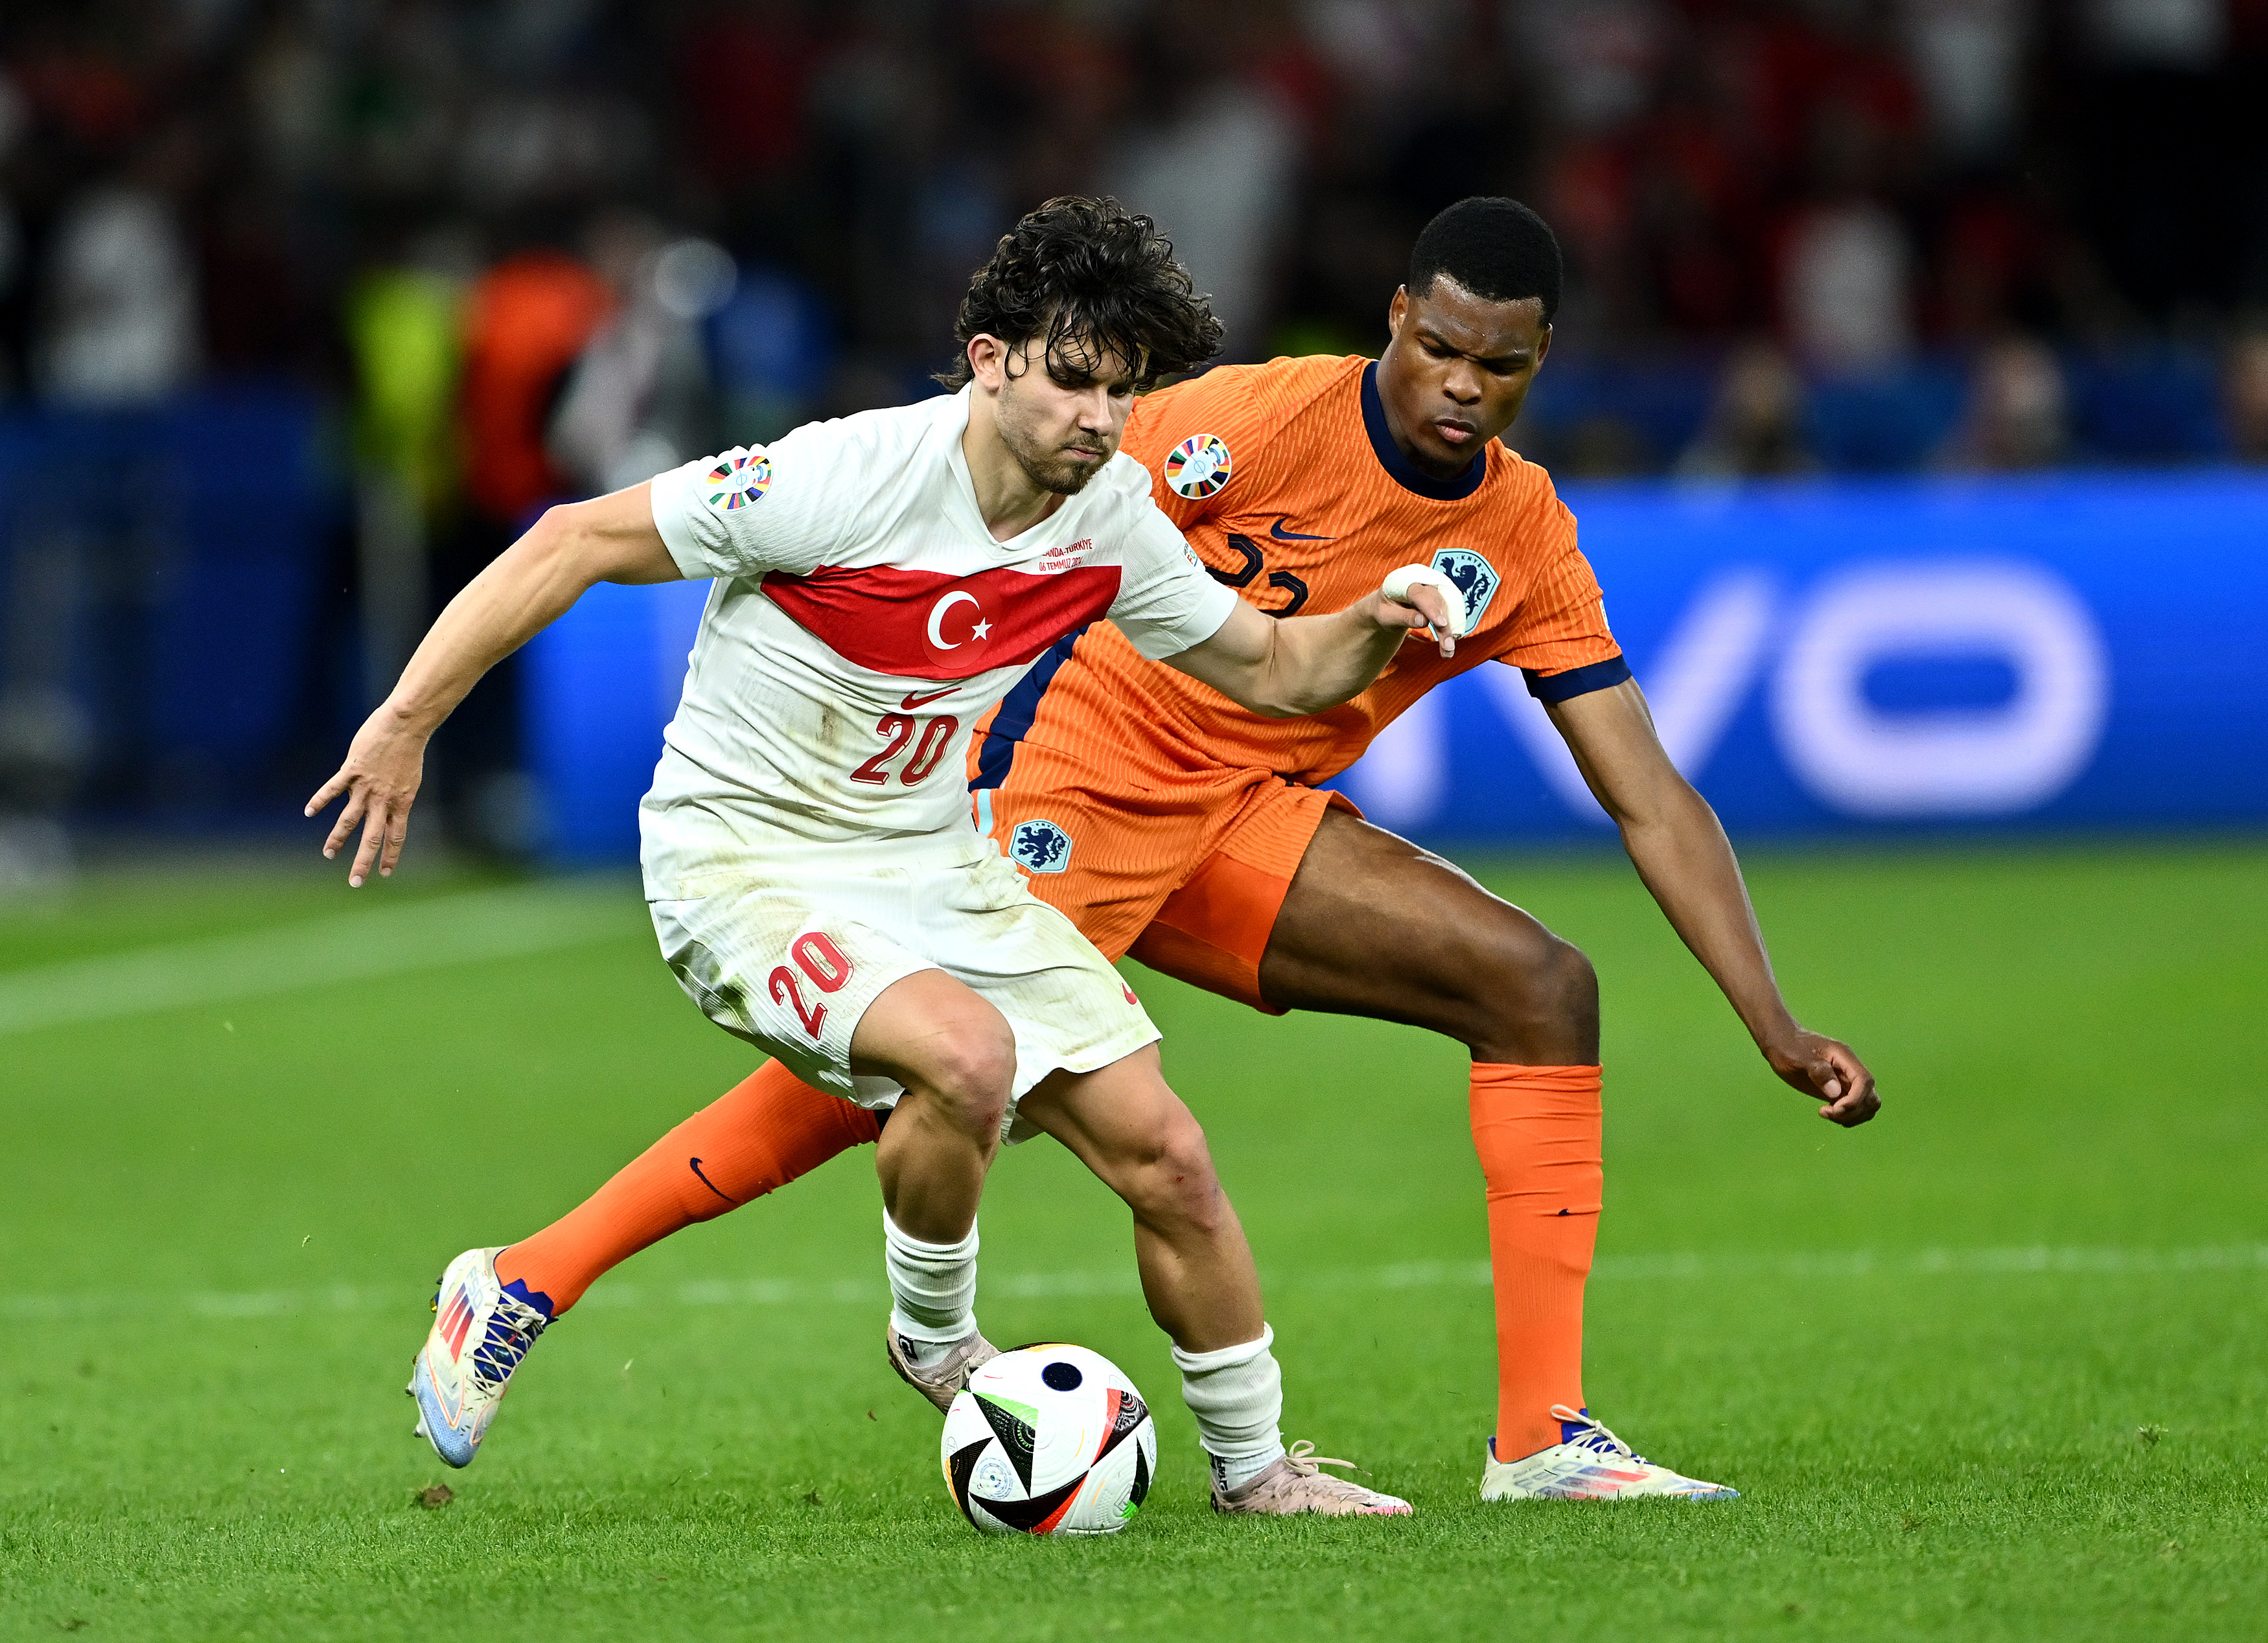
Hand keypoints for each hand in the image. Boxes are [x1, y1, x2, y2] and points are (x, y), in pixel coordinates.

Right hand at [304, 706, 428, 886]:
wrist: (405, 725)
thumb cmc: (408, 749)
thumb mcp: (408, 779)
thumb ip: (394, 794)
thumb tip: (382, 804)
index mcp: (401, 802)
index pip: (396, 836)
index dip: (390, 856)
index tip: (384, 873)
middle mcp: (384, 799)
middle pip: (372, 837)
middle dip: (363, 861)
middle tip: (355, 882)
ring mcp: (367, 786)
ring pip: (350, 819)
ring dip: (338, 838)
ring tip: (329, 854)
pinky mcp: (352, 771)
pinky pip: (333, 789)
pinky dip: (320, 801)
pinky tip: (309, 812)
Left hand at [1375, 582, 1457, 657]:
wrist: (1388, 606)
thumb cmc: (1384, 609)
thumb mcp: (1386, 615)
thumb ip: (1403, 616)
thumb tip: (1424, 621)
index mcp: (1403, 580)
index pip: (1419, 594)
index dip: (1431, 608)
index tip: (1441, 624)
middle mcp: (1422, 581)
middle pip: (1436, 602)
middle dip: (1444, 626)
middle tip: (1447, 647)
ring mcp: (1434, 588)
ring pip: (1446, 608)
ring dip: (1449, 630)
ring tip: (1448, 652)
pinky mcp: (1441, 598)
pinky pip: (1449, 612)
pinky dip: (1451, 629)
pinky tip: (1449, 647)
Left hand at [1763, 1029, 1877, 1126]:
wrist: (1781, 1042)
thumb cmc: (1789, 1046)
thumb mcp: (1799, 1057)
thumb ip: (1818, 1071)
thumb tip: (1836, 1093)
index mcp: (1844, 1057)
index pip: (1864, 1081)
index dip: (1855, 1099)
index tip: (1835, 1108)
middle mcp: (1850, 1070)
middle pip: (1870, 1096)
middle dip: (1853, 1111)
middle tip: (1826, 1112)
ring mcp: (1846, 1081)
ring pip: (1867, 1105)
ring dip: (1852, 1116)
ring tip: (1827, 1113)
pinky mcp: (1839, 1091)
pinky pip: (1855, 1108)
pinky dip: (1847, 1116)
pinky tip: (1827, 1113)